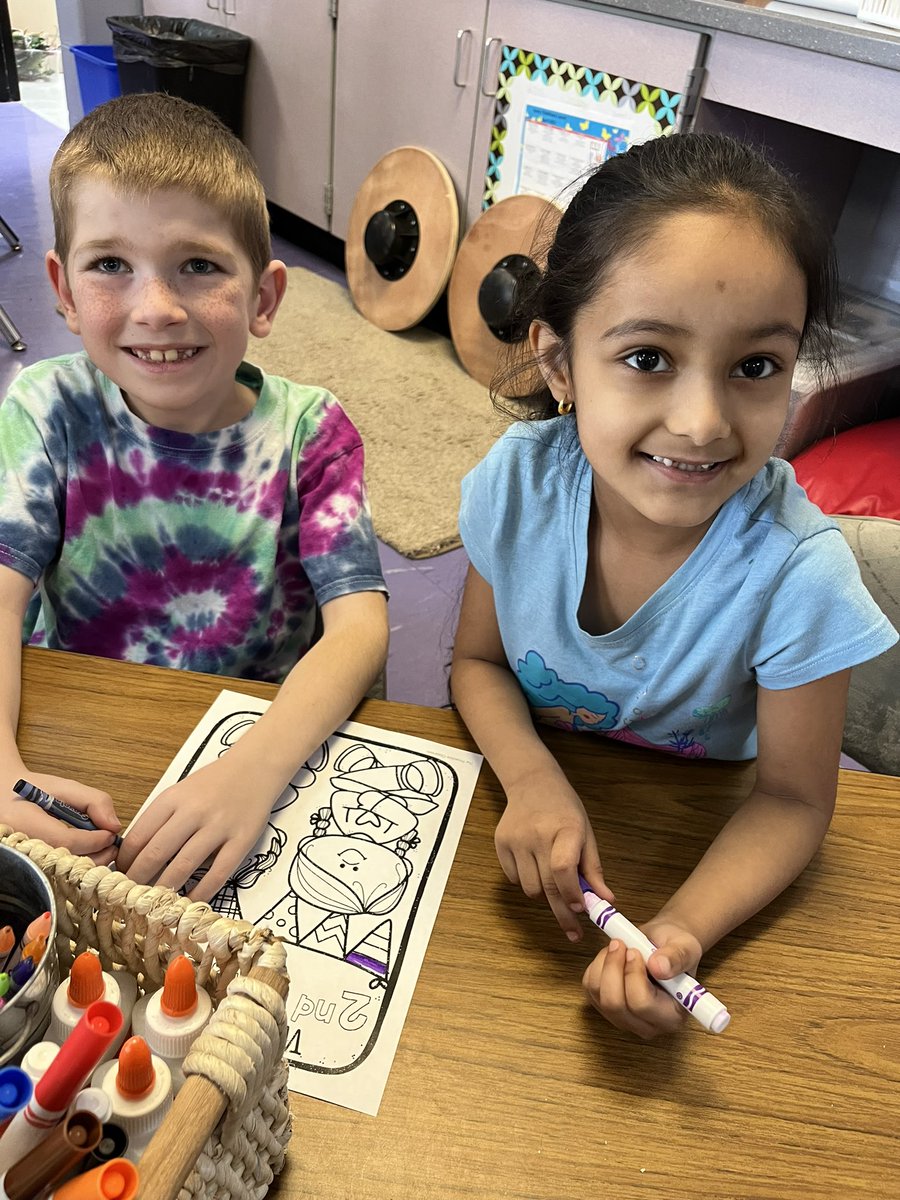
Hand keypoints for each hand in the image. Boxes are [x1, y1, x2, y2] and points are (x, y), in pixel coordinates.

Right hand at [1, 769, 120, 864]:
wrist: (5, 797)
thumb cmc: (36, 791)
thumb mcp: (65, 787)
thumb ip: (94, 801)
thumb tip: (114, 826)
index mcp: (24, 821)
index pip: (65, 839)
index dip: (93, 840)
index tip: (110, 834)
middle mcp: (20, 846)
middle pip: (65, 862)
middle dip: (97, 855)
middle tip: (112, 845)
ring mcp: (25, 860)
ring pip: (64, 874)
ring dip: (90, 863)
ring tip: (102, 848)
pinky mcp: (31, 868)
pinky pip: (59, 874)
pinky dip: (77, 866)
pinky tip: (87, 855)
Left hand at [116, 756, 271, 900]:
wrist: (255, 767)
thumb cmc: (214, 782)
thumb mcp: (180, 792)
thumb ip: (160, 819)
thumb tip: (135, 855)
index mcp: (172, 798)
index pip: (138, 837)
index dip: (124, 863)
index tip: (120, 877)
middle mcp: (194, 811)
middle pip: (156, 853)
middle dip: (138, 880)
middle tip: (131, 897)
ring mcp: (219, 826)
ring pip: (183, 866)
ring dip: (165, 889)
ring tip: (155, 905)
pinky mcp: (241, 839)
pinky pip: (218, 873)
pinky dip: (201, 892)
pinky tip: (190, 902)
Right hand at [495, 768, 613, 939]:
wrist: (532, 782)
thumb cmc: (564, 809)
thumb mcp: (586, 833)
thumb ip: (594, 868)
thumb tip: (605, 900)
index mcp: (566, 829)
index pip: (564, 868)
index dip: (572, 893)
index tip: (582, 910)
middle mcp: (538, 834)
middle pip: (548, 885)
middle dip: (563, 913)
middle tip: (574, 932)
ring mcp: (516, 839)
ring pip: (530, 888)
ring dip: (544, 894)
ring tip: (552, 880)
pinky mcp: (501, 843)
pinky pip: (514, 879)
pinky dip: (527, 881)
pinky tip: (534, 865)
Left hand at [581, 919, 702, 1038]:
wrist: (664, 946)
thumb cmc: (677, 948)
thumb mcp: (685, 946)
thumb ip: (676, 958)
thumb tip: (658, 967)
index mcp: (672, 1016)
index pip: (642, 1004)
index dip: (633, 975)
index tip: (635, 952)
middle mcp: (648, 1025)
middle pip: (615, 1004)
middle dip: (613, 968)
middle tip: (621, 944)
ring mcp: (624, 1019)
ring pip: (598, 995)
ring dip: (604, 964)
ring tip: (619, 946)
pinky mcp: (606, 1008)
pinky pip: (589, 988)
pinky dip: (596, 967)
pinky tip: (611, 956)